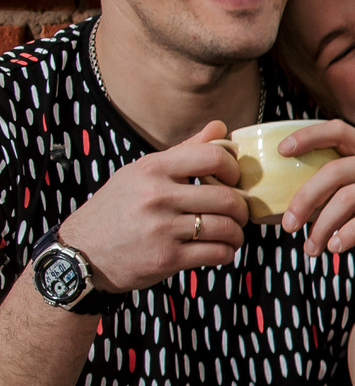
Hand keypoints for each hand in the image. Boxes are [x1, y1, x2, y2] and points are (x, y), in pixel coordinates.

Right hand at [55, 121, 248, 292]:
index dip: (234, 169)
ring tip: (231, 235)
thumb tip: (220, 127)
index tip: (233, 181)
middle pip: (227, 198)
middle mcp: (157, 195)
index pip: (212, 156)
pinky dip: (226, 252)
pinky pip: (217, 253)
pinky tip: (219, 250)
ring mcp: (162, 228)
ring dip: (237, 234)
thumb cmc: (117, 209)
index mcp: (153, 169)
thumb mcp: (141, 173)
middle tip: (237, 214)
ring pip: (226, 228)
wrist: (83, 251)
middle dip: (241, 209)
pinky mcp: (167, 257)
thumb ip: (184, 152)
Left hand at [275, 121, 354, 292]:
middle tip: (288, 224)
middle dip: (305, 197)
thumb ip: (334, 197)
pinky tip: (337, 248)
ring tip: (312, 248)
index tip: (281, 151)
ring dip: (323, 225)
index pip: (339, 130)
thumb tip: (290, 204)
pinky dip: (349, 233)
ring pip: (350, 196)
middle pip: (336, 169)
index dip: (309, 136)